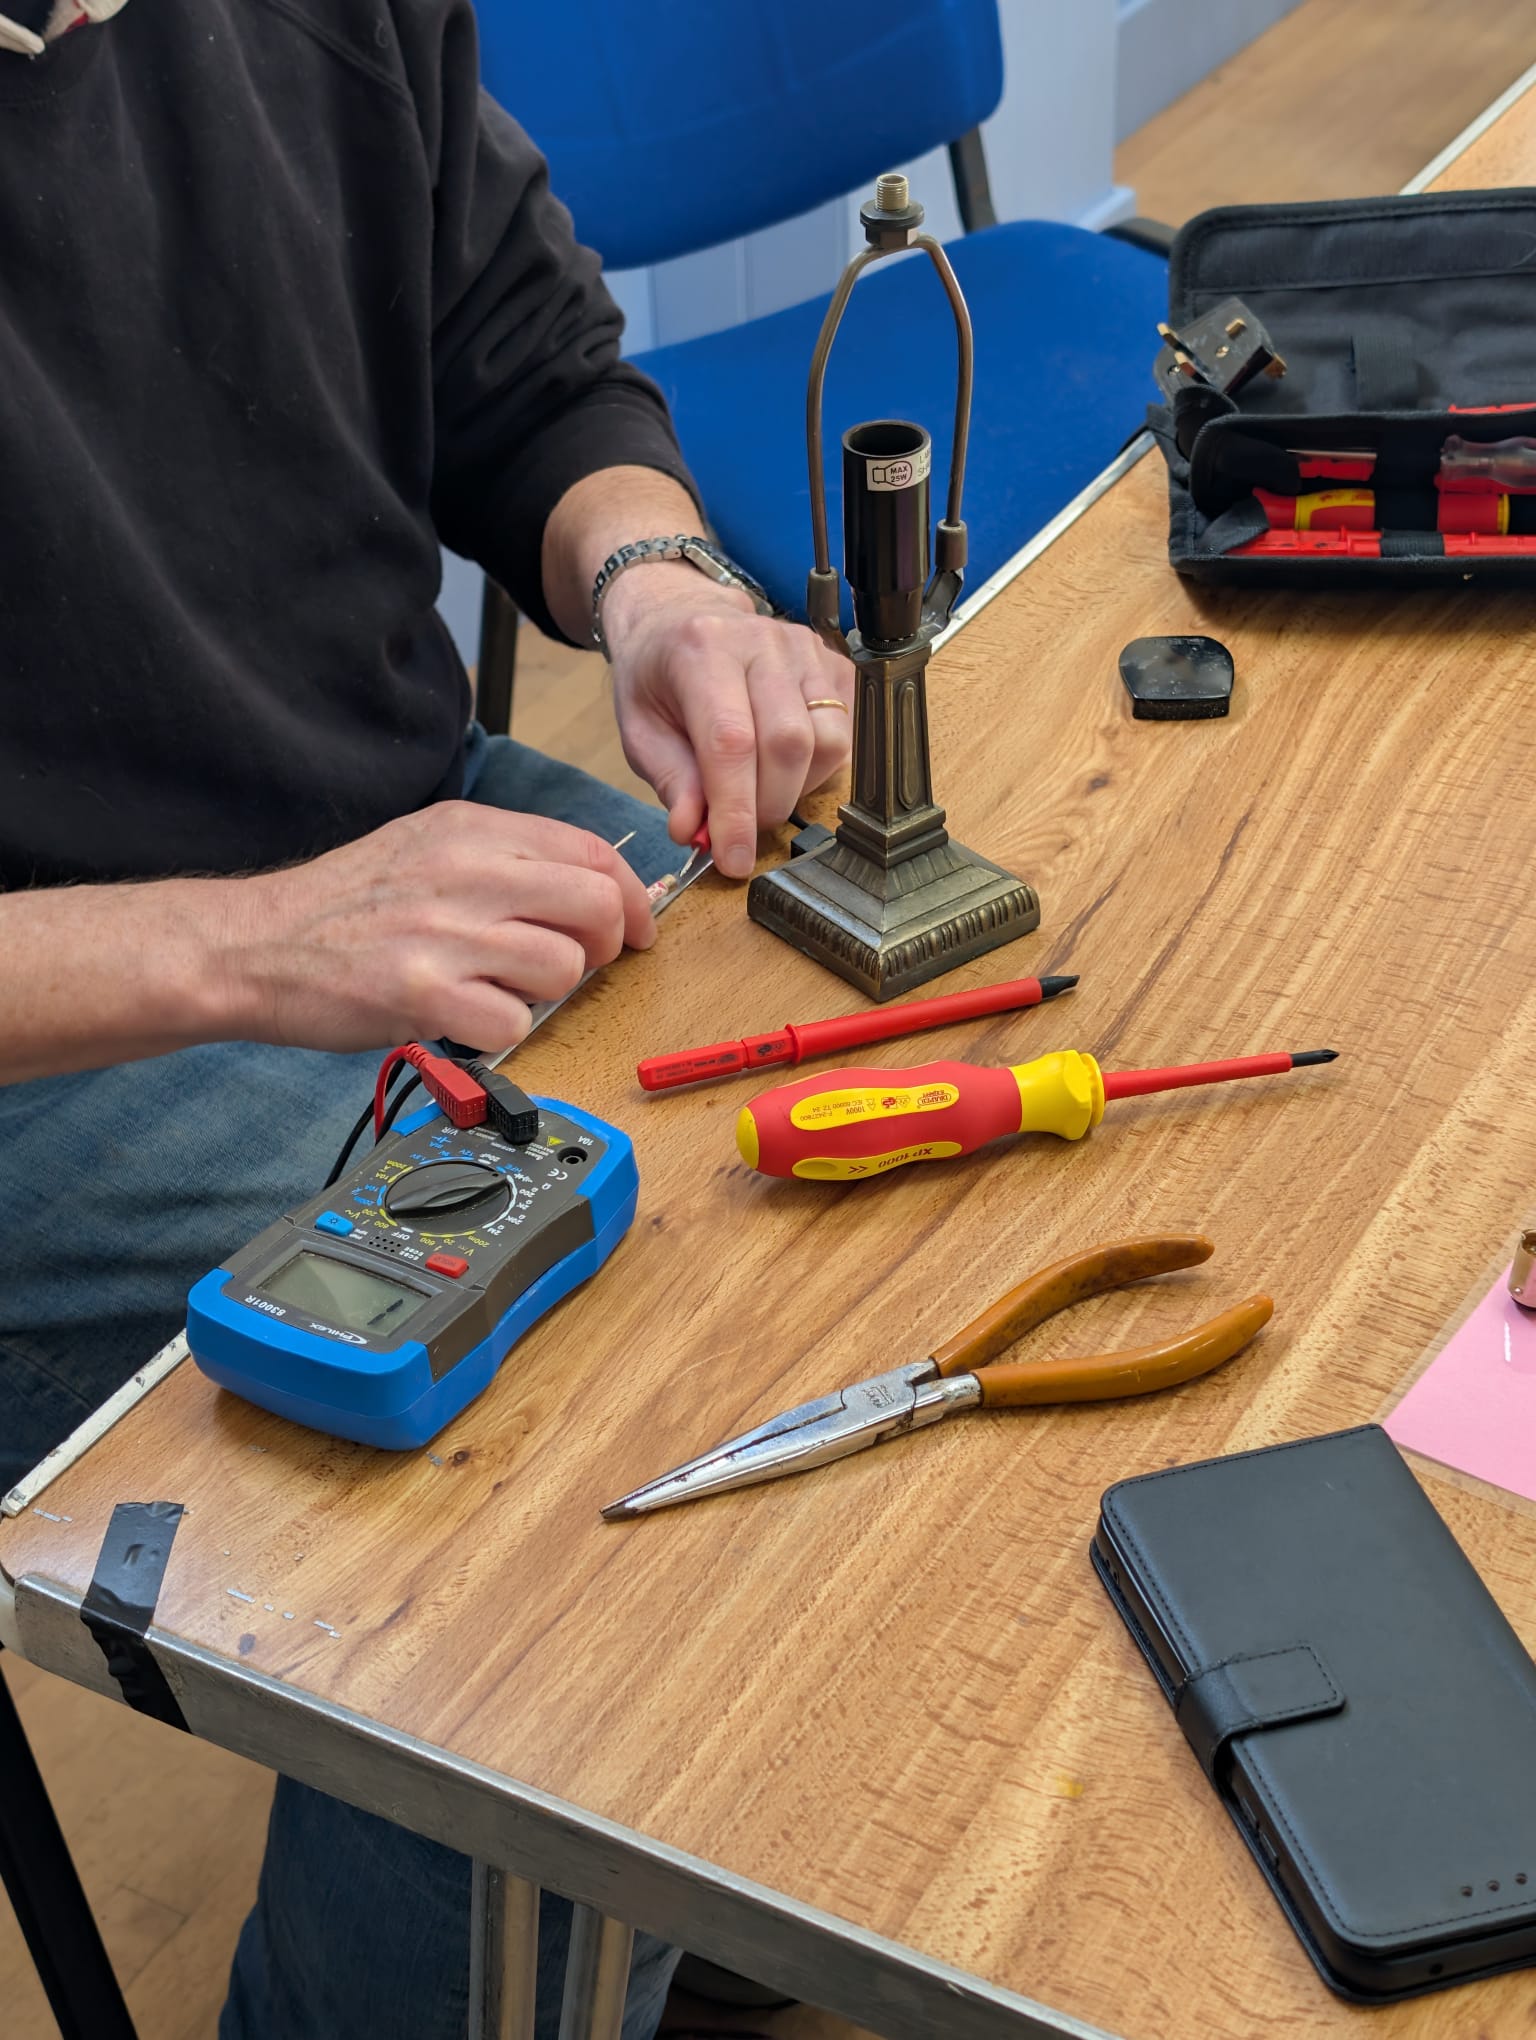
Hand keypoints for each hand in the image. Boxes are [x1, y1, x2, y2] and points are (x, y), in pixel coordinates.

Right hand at [220, 803, 655, 1053]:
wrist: (253, 944)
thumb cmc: (344, 906)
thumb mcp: (424, 848)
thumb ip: (503, 859)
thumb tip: (588, 886)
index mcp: (471, 830)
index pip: (591, 851)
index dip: (630, 897)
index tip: (635, 928)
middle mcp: (465, 871)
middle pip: (595, 904)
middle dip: (606, 945)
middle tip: (581, 965)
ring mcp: (446, 932)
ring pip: (564, 966)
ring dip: (549, 992)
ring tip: (503, 990)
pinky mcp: (423, 991)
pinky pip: (514, 1022)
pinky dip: (502, 1033)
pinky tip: (466, 1019)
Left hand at [605, 564, 853, 878]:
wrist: (682, 617)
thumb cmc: (658, 676)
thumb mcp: (639, 730)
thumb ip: (672, 782)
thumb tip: (697, 832)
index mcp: (702, 650)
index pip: (732, 742)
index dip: (737, 811)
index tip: (733, 860)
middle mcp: (761, 642)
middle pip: (789, 744)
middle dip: (768, 806)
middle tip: (742, 829)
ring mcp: (806, 650)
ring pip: (828, 742)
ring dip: (797, 788)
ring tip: (761, 790)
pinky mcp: (835, 663)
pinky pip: (847, 733)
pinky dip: (820, 768)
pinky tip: (785, 766)